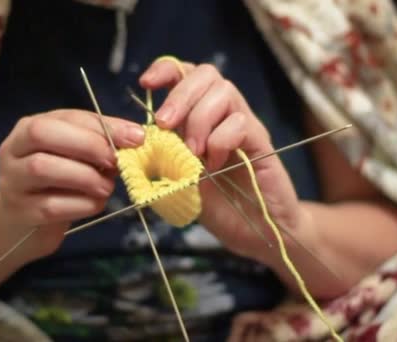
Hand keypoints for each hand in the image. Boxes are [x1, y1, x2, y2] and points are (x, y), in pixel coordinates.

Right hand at [0, 109, 144, 258]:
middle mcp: (14, 150)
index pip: (66, 116)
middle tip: (115, 161)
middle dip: (88, 145)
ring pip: (42, 168)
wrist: (25, 225)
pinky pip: (51, 206)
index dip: (103, 126)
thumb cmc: (58, 183)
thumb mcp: (76, 156)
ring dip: (86, 176)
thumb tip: (137, 137)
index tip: (135, 137)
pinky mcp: (21, 212)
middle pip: (42, 133)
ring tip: (107, 186)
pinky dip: (82, 204)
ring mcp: (13, 181)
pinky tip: (95, 203)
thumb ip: (101, 143)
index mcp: (30, 128)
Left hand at [139, 60, 302, 260]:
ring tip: (192, 153)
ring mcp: (245, 127)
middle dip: (180, 95)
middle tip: (165, 124)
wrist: (259, 230)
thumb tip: (134, 144)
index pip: (187, 74)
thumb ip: (160, 161)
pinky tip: (215, 165)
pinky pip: (240, 123)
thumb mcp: (179, 182)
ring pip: (224, 92)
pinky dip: (220, 141)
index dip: (166, 70)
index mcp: (201, 118)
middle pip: (206, 74)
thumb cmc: (220, 206)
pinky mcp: (261, 144)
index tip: (147, 84)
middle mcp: (225, 116)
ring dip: (199, 119)